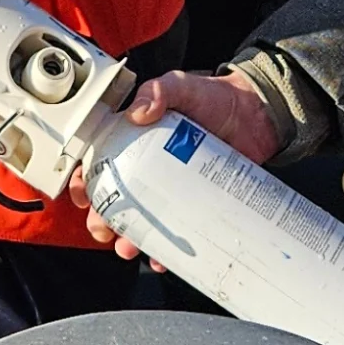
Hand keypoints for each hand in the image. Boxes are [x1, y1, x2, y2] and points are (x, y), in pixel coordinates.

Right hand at [71, 71, 282, 263]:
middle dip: (102, 219)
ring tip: (128, 247)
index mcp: (136, 140)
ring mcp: (172, 190)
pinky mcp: (195, 205)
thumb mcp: (183, 86)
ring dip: (128, 239)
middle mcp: (149, 168)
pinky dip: (165, 251)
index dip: (86, 182)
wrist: (259, 114)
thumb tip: (139, 113)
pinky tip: (161, 258)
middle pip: (114, 200)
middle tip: (104, 228)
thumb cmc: (217, 98)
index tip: (83, 195)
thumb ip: (160, 90)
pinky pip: (175, 233)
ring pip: (141, 222)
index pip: (99, 164)